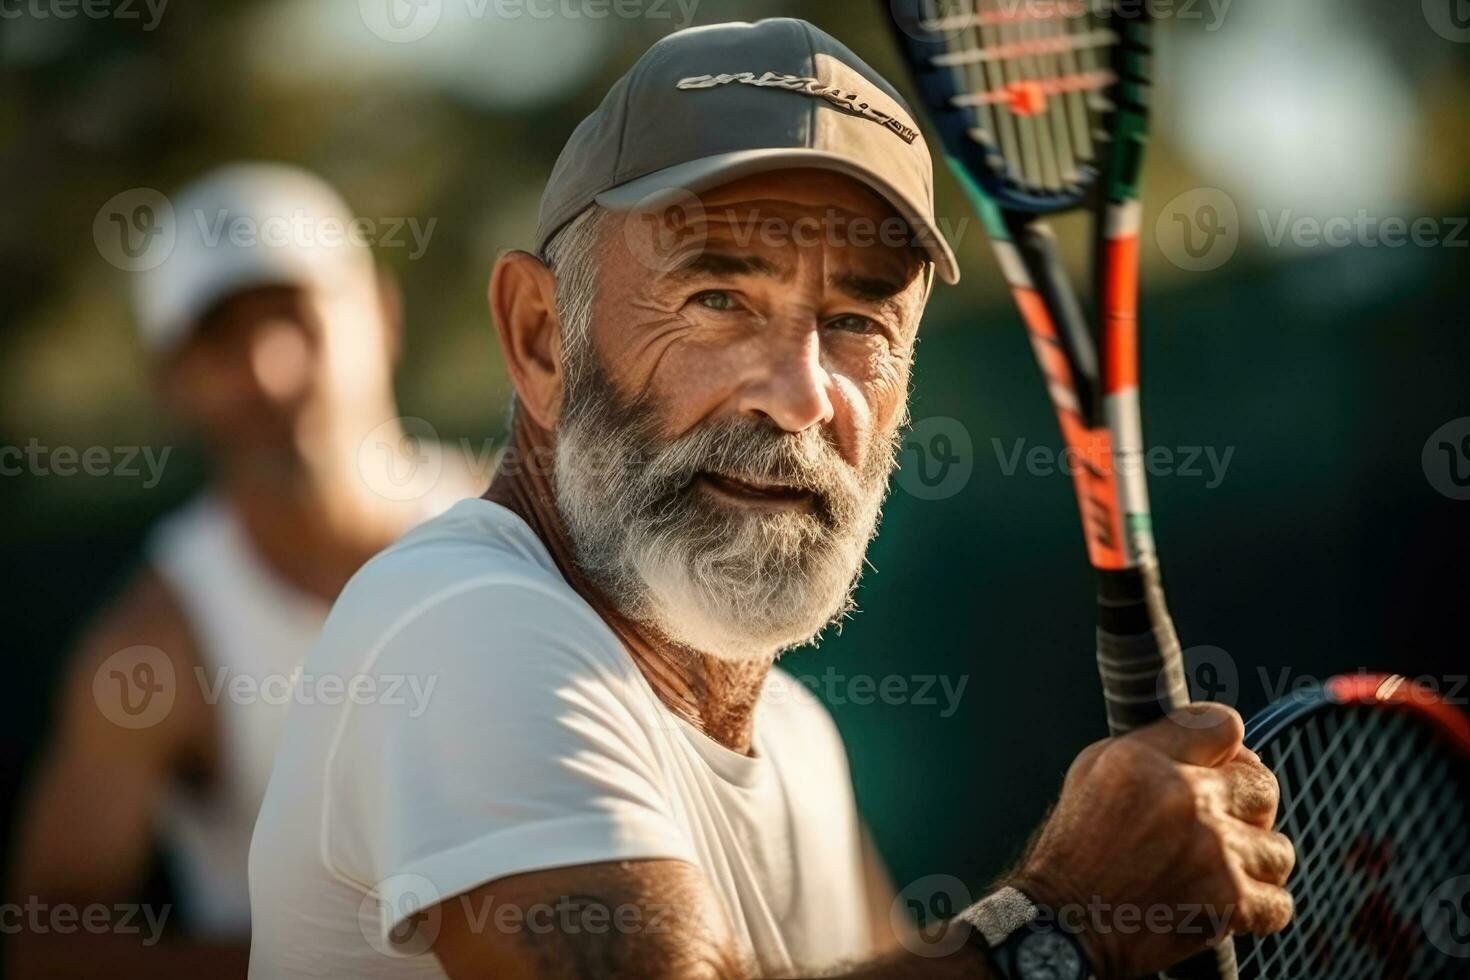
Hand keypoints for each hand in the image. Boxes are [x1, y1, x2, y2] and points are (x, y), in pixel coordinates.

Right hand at [1010, 703, 1294, 979]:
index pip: (1225, 724)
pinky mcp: (1230, 902)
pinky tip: (1226, 904)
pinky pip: (1279, 901)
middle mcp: (1185, 798)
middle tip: (1224, 823)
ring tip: (1221, 870)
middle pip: (1263, 785)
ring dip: (1254, 862)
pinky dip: (1257, 908)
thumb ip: (1151, 746)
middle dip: (1247, 805)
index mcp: (1146, 760)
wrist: (1066, 924)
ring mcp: (1214, 851)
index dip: (1228, 747)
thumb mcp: (1092, 773)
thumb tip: (1205, 743)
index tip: (1221, 765)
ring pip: (1278, 848)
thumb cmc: (1076, 849)